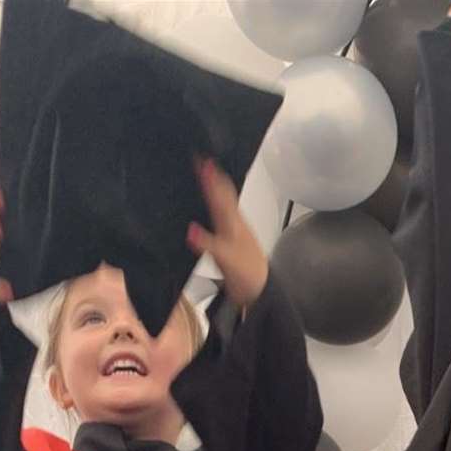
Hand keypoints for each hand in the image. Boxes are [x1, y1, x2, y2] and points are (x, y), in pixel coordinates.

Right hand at [187, 160, 268, 307]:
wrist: (260, 292)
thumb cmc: (246, 274)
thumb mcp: (225, 259)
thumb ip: (207, 244)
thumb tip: (190, 230)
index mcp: (232, 221)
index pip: (220, 193)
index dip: (211, 176)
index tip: (201, 158)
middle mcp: (233, 222)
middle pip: (223, 194)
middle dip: (212, 176)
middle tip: (201, 160)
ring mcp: (232, 231)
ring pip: (222, 204)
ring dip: (213, 190)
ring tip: (204, 176)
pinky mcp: (229, 242)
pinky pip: (219, 218)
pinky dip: (212, 209)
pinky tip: (206, 209)